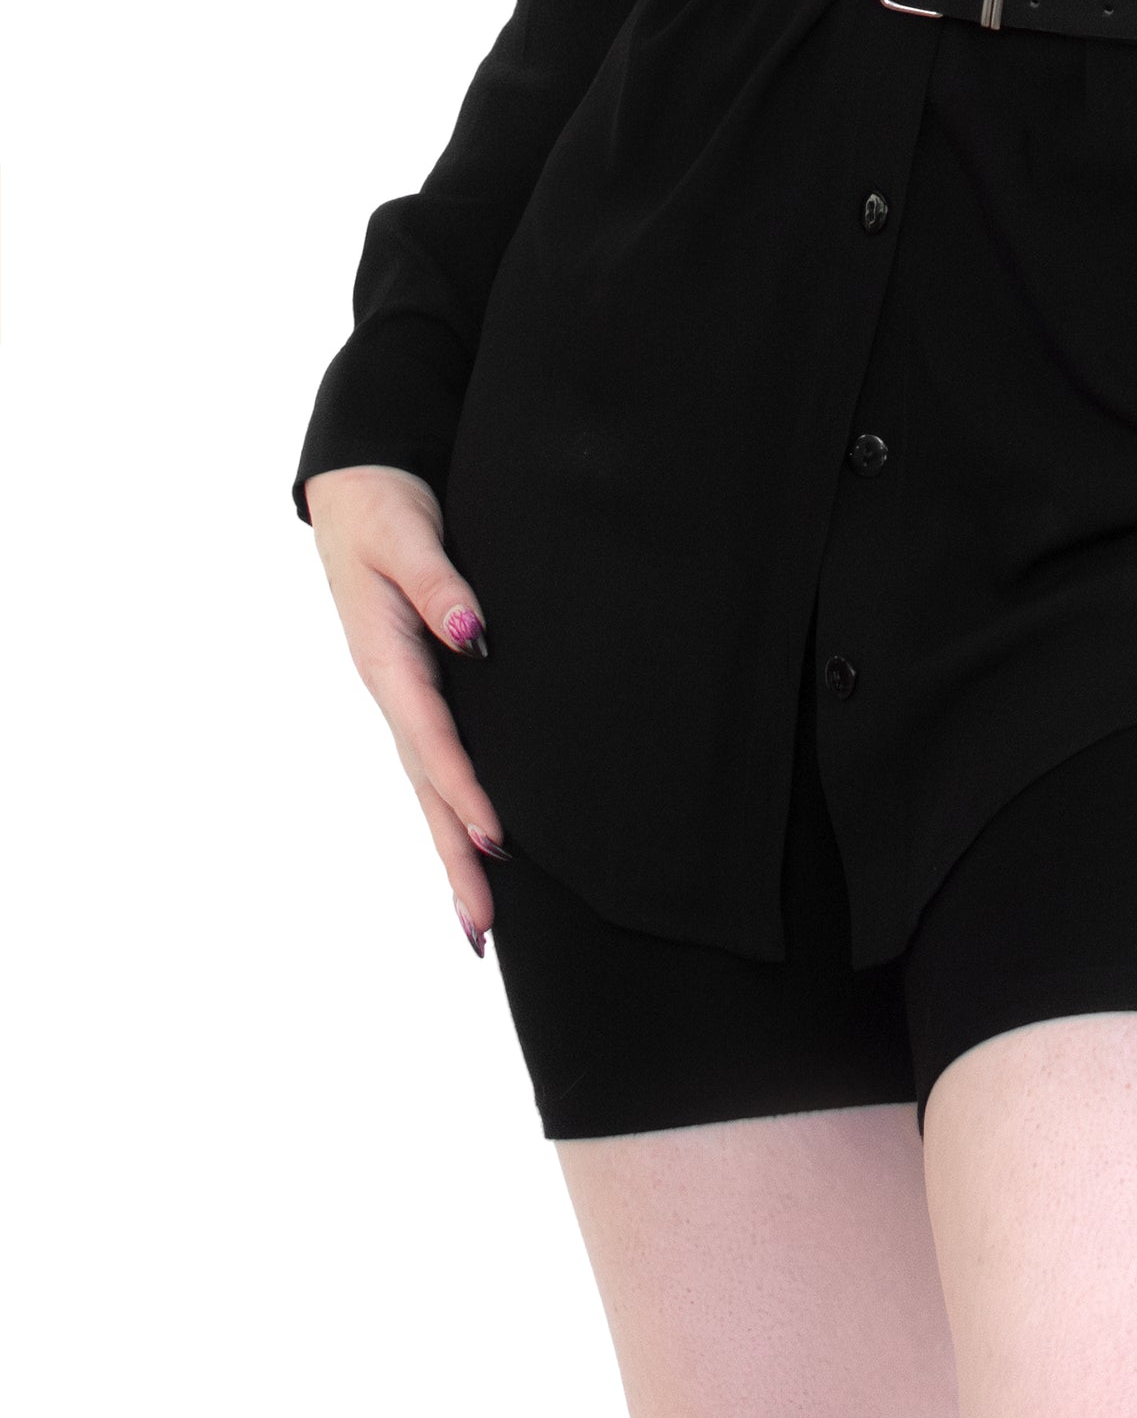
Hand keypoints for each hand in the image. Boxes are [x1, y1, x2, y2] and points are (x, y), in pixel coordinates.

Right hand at [303, 464, 507, 956]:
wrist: (355, 485)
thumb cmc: (383, 506)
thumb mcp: (407, 534)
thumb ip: (440, 582)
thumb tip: (471, 634)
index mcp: (386, 658)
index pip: (432, 739)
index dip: (466, 791)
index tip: (500, 842)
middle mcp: (391, 689)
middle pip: (426, 788)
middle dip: (455, 859)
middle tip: (484, 932)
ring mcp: (400, 694)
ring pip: (428, 785)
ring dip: (453, 849)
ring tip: (480, 921)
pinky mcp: (413, 686)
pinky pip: (433, 759)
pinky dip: (451, 806)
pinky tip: (473, 841)